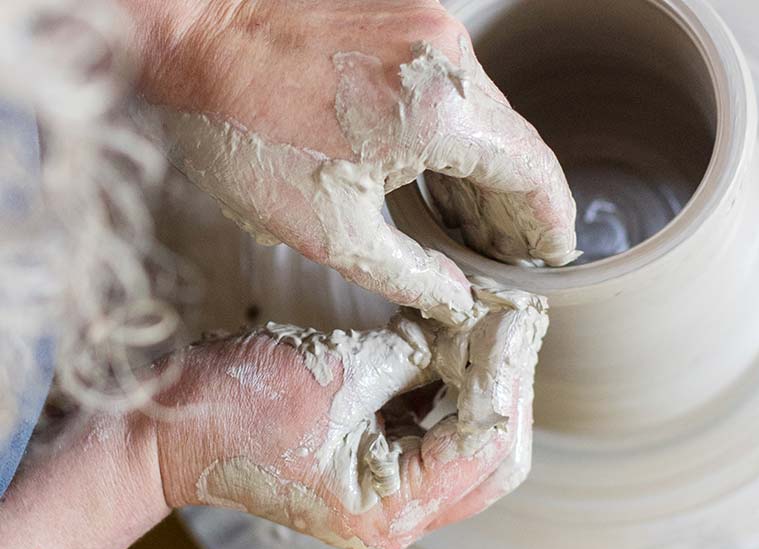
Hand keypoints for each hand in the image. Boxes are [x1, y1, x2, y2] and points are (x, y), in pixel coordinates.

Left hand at [125, 0, 577, 324]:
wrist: (193, 32)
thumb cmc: (244, 126)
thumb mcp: (327, 227)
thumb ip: (408, 272)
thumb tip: (455, 299)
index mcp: (441, 113)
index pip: (534, 172)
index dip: (552, 220)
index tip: (555, 253)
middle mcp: (449, 60)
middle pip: (518, 143)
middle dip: (521, 204)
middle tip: (513, 252)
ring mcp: (430, 30)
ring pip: (489, 113)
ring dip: (490, 169)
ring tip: (478, 225)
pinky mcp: (407, 18)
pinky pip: (456, 85)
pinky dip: (462, 133)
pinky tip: (443, 172)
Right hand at [154, 283, 547, 548]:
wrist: (173, 429)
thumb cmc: (236, 409)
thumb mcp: (337, 371)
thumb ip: (415, 354)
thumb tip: (469, 325)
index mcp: (389, 508)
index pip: (485, 443)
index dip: (508, 375)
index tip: (517, 318)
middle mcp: (398, 514)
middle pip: (493, 457)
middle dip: (508, 386)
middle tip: (514, 324)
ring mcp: (390, 493)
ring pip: (471, 444)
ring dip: (483, 383)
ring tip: (490, 325)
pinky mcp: (379, 464)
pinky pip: (436, 429)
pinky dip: (451, 386)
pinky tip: (454, 341)